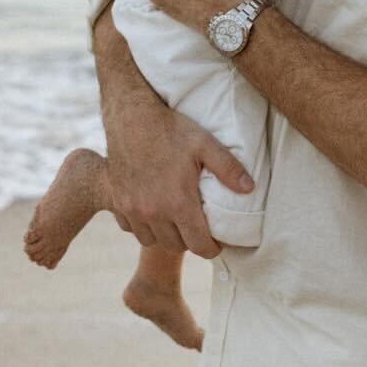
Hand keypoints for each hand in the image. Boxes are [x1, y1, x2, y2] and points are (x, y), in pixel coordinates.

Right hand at [103, 88, 251, 258]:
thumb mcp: (205, 144)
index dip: (212, 249)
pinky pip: (131, 229)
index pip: (198, 246)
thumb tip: (250, 189)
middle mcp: (153, 212)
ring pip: (152, 241)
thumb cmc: (170, 129)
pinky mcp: (116, 203)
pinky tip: (152, 212)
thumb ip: (229, 169)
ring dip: (166, 236)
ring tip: (176, 222)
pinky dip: (143, 227)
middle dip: (190, 241)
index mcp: (178, 202)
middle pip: (176, 246)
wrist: (130, 117)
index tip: (217, 243)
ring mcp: (132, 209)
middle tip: (199, 228)